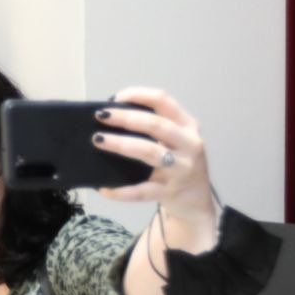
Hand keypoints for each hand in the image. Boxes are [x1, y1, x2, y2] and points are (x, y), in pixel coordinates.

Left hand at [92, 87, 215, 221]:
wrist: (196, 200)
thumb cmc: (178, 163)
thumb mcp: (176, 139)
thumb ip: (154, 127)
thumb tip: (111, 116)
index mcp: (187, 126)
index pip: (163, 101)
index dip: (138, 95)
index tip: (114, 98)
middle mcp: (189, 145)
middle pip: (156, 125)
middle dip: (125, 118)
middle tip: (100, 116)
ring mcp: (180, 169)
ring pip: (149, 152)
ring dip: (121, 144)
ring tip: (98, 140)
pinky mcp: (169, 192)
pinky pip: (142, 192)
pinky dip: (121, 191)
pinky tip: (104, 188)